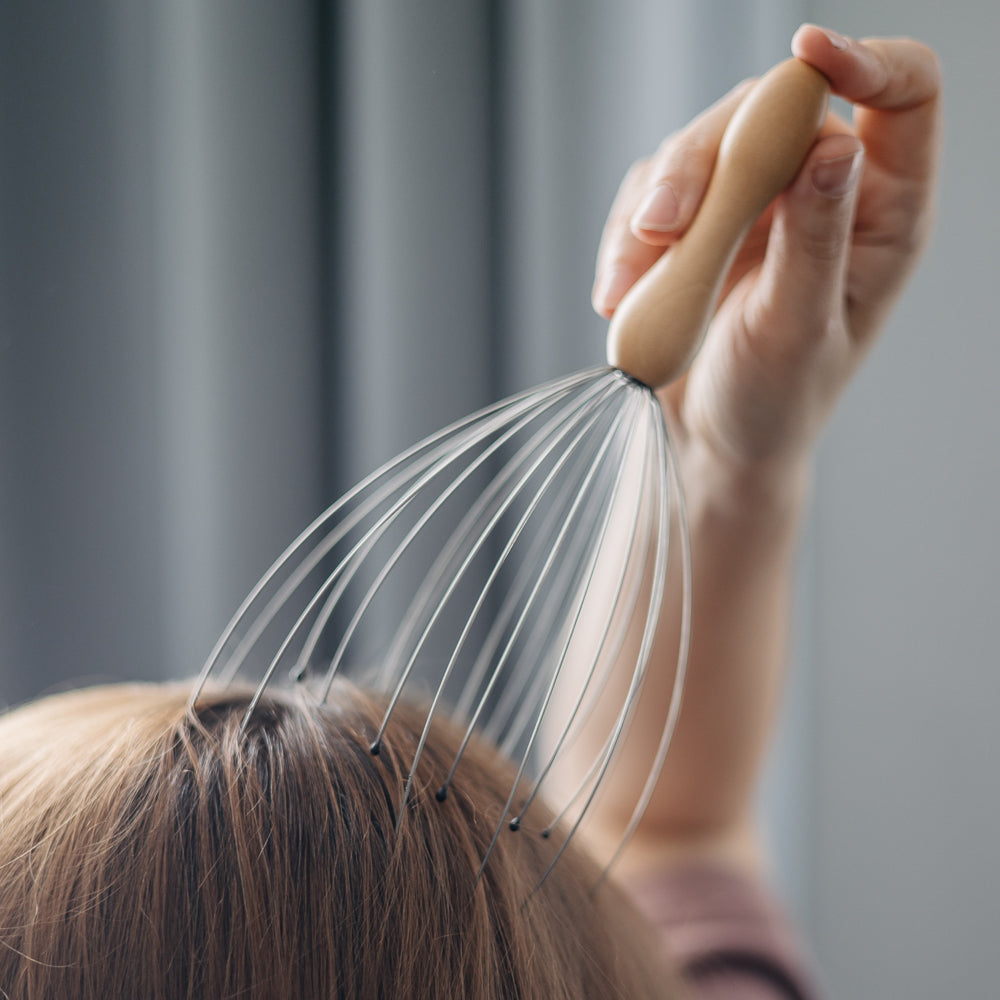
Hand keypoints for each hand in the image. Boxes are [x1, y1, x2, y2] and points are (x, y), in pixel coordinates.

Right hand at [593, 25, 941, 482]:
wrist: (712, 444)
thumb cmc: (774, 401)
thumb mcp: (797, 330)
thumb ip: (815, 240)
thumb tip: (830, 144)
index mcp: (883, 212)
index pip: (904, 94)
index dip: (865, 60)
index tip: (806, 53)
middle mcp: (821, 192)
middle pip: (771, 112)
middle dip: (705, 163)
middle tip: (662, 229)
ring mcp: (754, 204)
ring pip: (699, 147)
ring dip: (651, 213)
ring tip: (629, 289)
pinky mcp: (694, 222)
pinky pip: (650, 194)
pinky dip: (625, 242)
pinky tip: (619, 296)